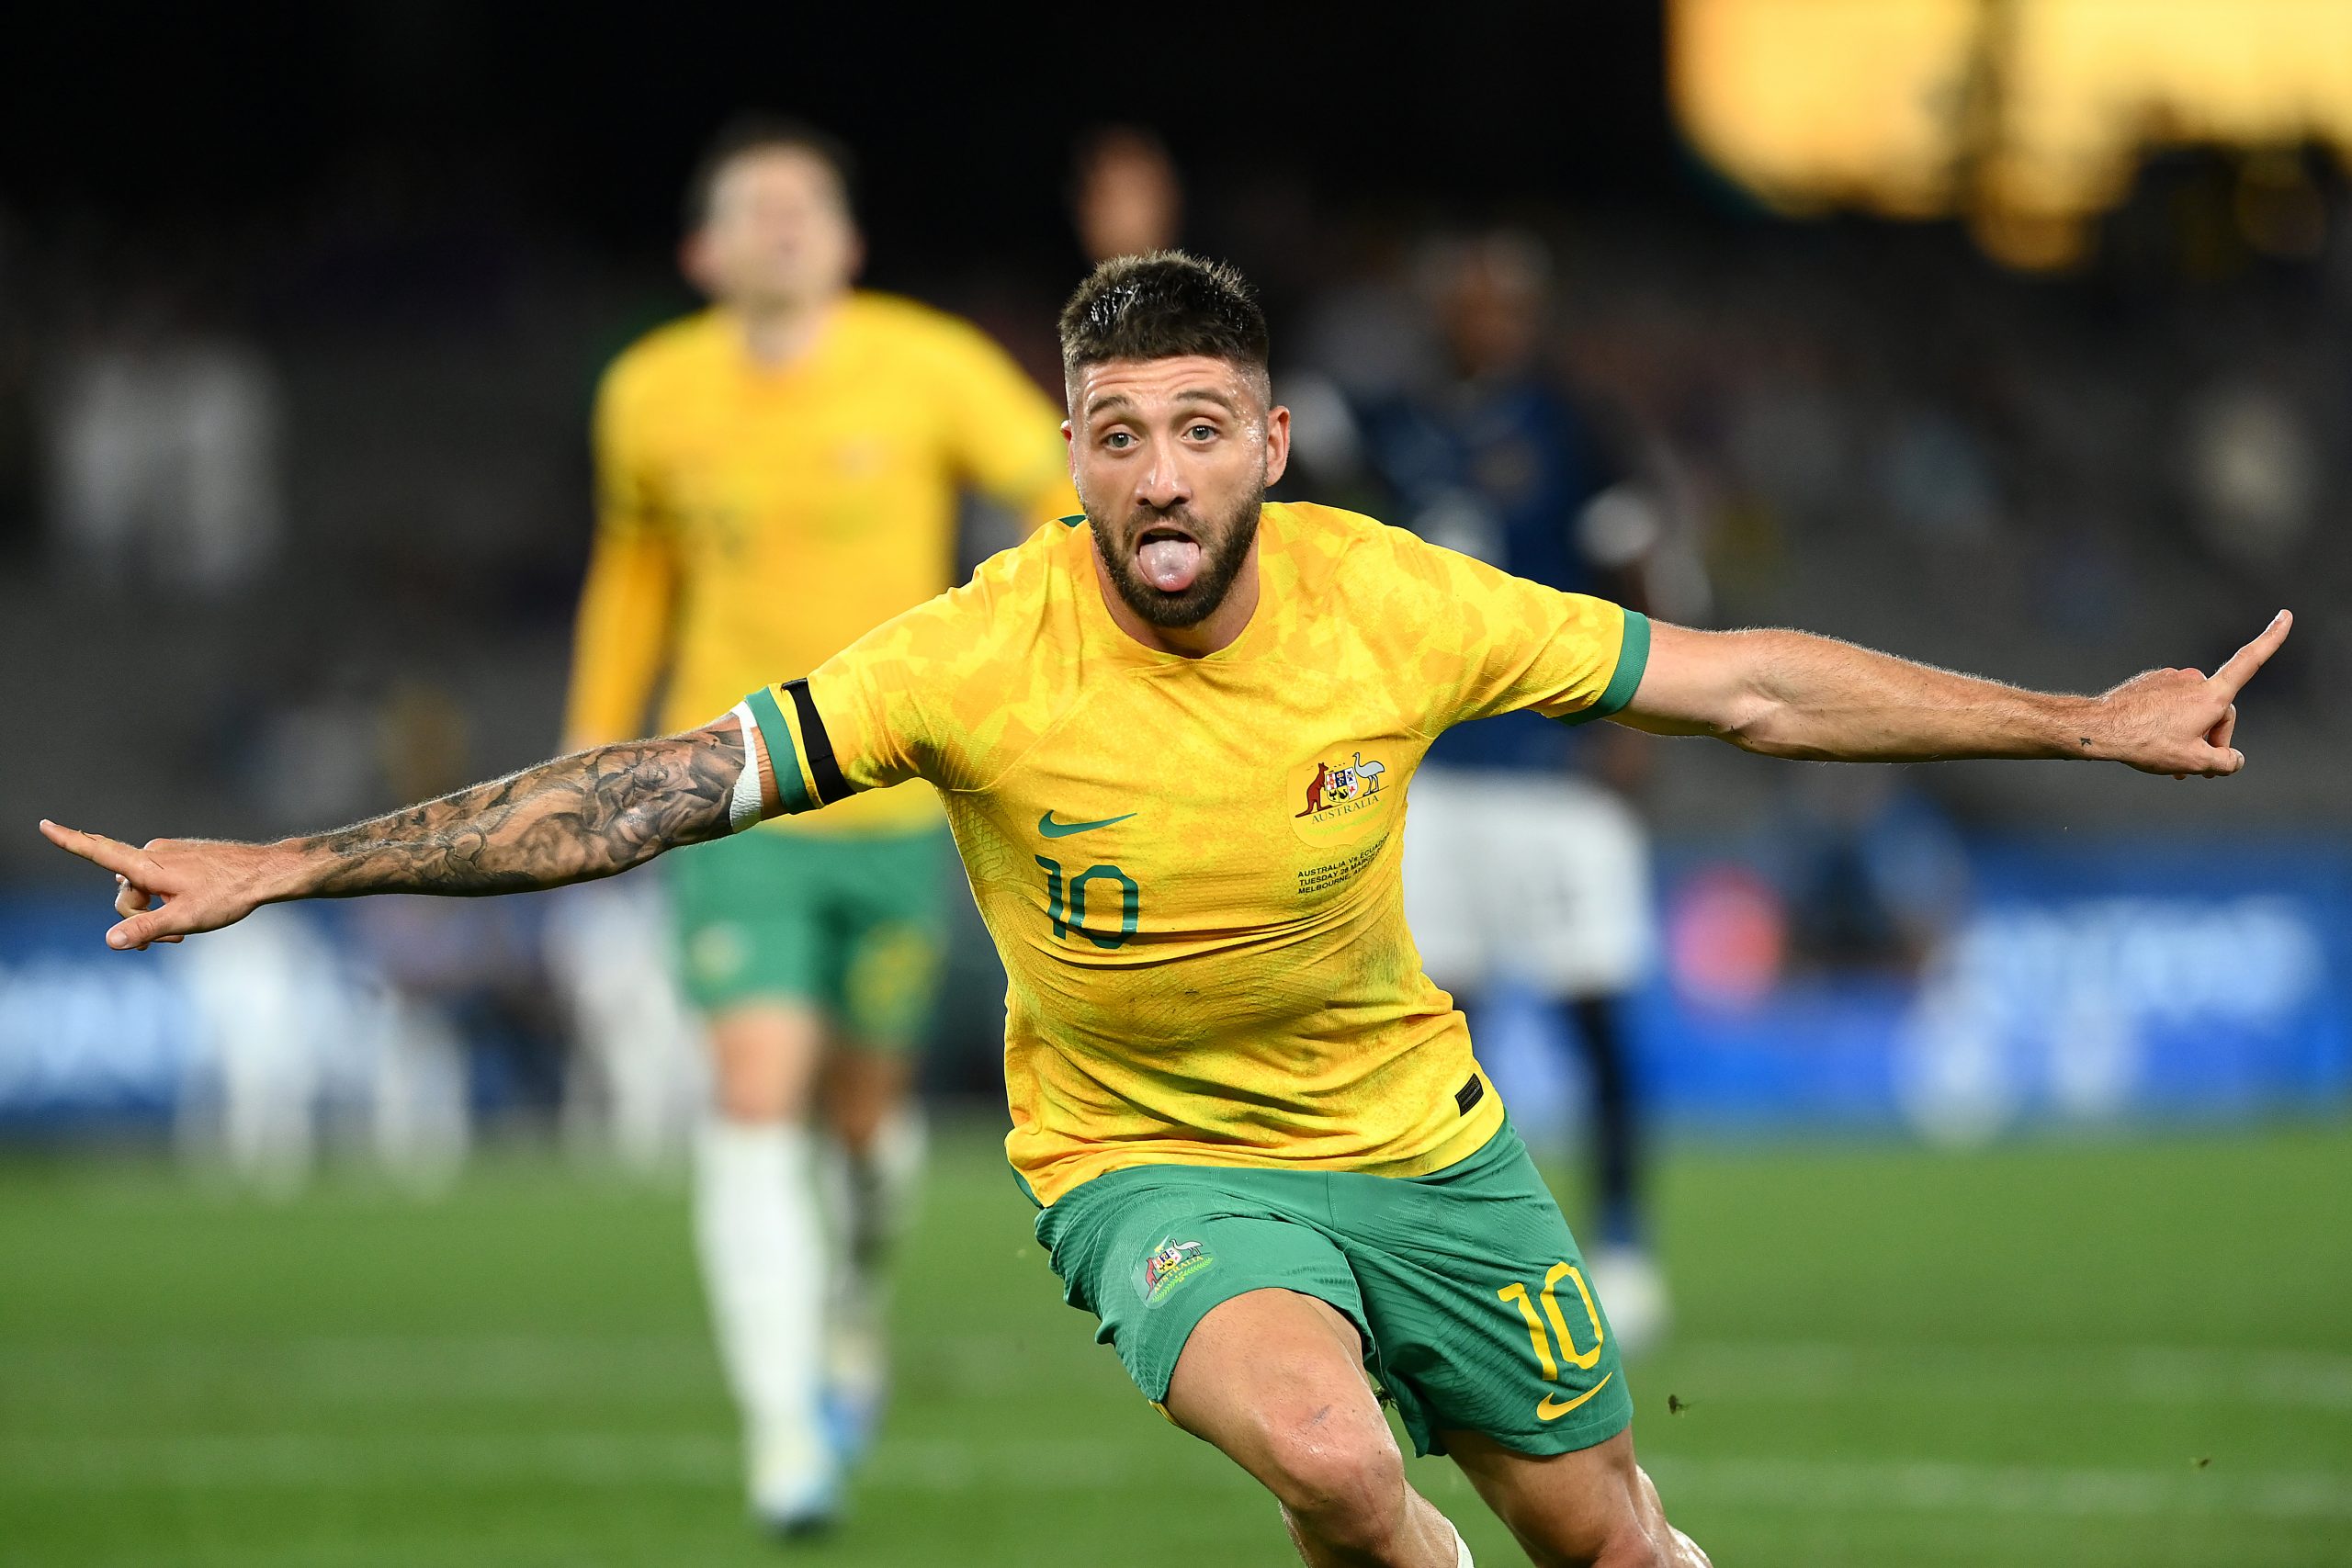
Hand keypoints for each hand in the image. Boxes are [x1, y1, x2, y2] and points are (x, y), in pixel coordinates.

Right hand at [36, 822, 292, 948]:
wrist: (265, 873)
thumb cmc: (228, 894)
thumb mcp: (185, 919)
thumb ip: (145, 929)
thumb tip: (110, 941)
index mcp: (148, 864)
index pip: (99, 850)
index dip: (70, 840)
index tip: (44, 824)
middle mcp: (154, 853)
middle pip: (125, 891)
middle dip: (139, 917)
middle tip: (168, 939)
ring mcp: (170, 853)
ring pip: (144, 889)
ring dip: (155, 912)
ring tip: (183, 930)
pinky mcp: (184, 857)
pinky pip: (162, 881)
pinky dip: (167, 900)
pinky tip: (189, 912)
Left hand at [2094, 610, 2291, 777]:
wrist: (2100, 728)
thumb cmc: (2147, 743)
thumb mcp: (2194, 762)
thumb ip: (2224, 762)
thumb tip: (2234, 760)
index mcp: (2211, 695)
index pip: (2249, 662)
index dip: (2271, 639)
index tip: (2286, 615)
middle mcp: (2193, 680)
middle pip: (2218, 711)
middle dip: (2212, 739)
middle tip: (2196, 769)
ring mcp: (2170, 679)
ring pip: (2192, 709)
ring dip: (2189, 734)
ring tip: (2172, 762)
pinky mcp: (2150, 682)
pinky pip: (2170, 704)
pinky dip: (2171, 722)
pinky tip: (2155, 741)